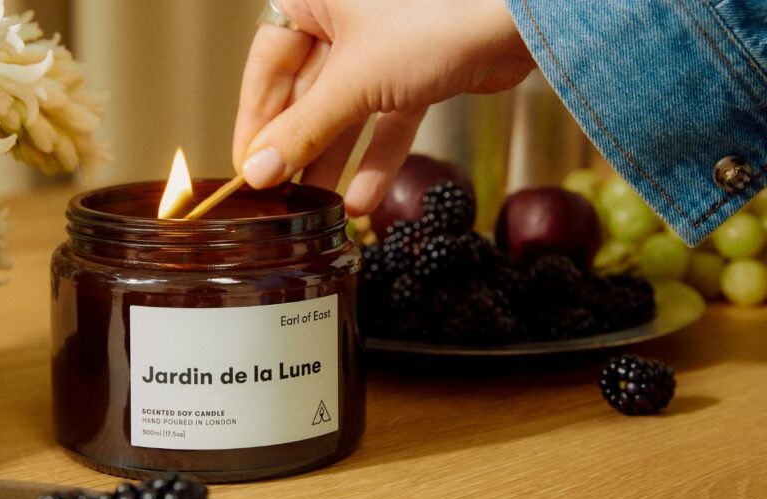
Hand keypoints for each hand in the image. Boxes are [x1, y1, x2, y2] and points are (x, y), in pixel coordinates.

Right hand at [233, 0, 534, 215]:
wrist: (522, 18)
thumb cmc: (436, 18)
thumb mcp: (354, 82)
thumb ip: (303, 131)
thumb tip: (256, 174)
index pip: (266, 64)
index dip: (255, 119)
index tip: (248, 168)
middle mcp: (343, 15)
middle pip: (304, 90)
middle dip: (298, 147)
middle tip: (280, 195)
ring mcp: (381, 42)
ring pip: (345, 108)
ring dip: (334, 160)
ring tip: (316, 207)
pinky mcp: (416, 68)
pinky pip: (385, 116)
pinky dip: (377, 155)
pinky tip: (363, 200)